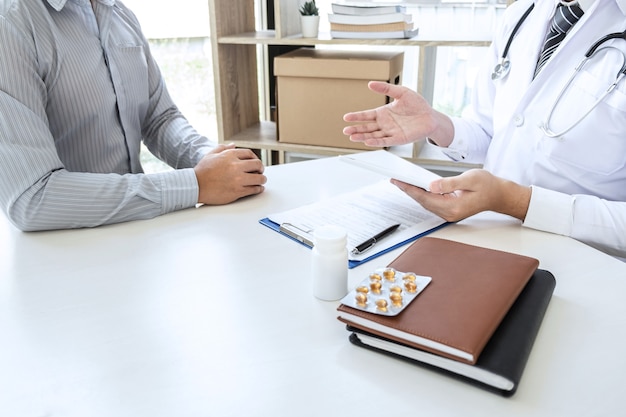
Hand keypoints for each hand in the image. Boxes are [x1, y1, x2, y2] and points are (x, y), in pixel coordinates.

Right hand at [194, 147, 265, 204]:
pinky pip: (254, 189)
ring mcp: (238, 179)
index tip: (255, 163)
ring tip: (261, 181)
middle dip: (261, 168)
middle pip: (257, 165)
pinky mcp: (238, 191)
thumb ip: (223, 148)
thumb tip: (233, 145)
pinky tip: (258, 189)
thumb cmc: (202, 172)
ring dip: (262, 179)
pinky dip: (258, 189)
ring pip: (259, 178)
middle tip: (260, 171)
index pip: (249, 154)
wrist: (195, 186)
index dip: (255, 158)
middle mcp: (236, 166)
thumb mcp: (211, 155)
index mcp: (230, 155)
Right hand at [342, 81, 453, 147]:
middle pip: (367, 127)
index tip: (346, 117)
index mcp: (383, 113)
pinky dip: (376, 141)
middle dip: (356, 129)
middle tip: (345, 131)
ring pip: (373, 135)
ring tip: (352, 137)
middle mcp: (385, 124)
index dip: (356, 117)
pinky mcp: (398, 139)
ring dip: (363, 136)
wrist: (431, 116)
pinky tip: (367, 141)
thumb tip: (370, 83)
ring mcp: (390, 132)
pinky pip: (385, 141)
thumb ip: (386, 88)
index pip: (366, 116)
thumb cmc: (417, 104)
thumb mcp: (401, 92)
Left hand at [391, 169, 530, 221]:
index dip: (410, 189)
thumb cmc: (488, 185)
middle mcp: (449, 213)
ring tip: (402, 182)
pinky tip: (417, 187)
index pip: (426, 198)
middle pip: (423, 202)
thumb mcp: (470, 179)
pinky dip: (422, 195)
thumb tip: (432, 185)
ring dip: (414, 193)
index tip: (399, 181)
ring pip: (426, 203)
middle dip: (408, 190)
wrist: (499, 194)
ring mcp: (449, 213)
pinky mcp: (450, 210)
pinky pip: (432, 203)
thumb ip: (449, 183)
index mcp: (453, 207)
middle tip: (395, 180)